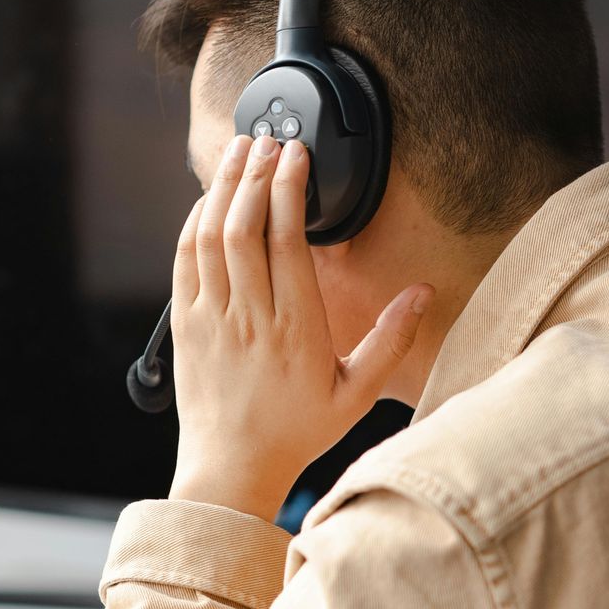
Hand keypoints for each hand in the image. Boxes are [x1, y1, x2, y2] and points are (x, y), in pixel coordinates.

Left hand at [167, 133, 432, 523]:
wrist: (231, 469)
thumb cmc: (295, 434)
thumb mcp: (357, 393)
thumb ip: (391, 339)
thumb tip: (423, 293)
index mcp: (297, 329)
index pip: (288, 241)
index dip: (290, 189)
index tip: (297, 155)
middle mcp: (250, 318)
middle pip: (245, 226)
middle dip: (256, 173)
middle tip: (269, 139)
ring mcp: (212, 319)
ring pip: (210, 236)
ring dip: (223, 187)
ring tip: (240, 151)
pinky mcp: (185, 325)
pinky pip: (185, 260)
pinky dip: (195, 222)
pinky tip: (209, 199)